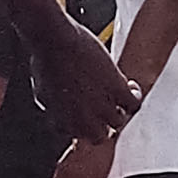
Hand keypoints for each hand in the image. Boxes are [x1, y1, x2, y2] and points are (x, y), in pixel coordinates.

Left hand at [31, 17, 140, 146]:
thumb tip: (58, 110)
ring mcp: (101, 103)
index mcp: (64, 120)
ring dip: (118, 111)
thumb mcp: (43, 92)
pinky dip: (135, 97)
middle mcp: (83, 117)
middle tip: (104, 111)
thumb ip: (53, 107)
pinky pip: (133, 104)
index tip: (89, 117)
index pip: (79, 136)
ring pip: (118, 122)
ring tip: (119, 97)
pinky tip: (131, 86)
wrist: (55, 40)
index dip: (84, 126)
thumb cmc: (45, 60)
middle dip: (101, 124)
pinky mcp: (115, 87)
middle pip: (100, 137)